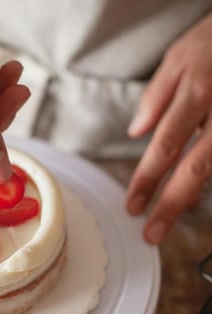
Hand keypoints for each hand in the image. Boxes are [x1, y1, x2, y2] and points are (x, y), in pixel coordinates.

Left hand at [126, 12, 211, 243]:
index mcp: (197, 94)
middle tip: (152, 233)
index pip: (165, 147)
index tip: (133, 206)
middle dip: (170, 204)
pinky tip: (197, 197)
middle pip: (195, 168)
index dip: (147, 179)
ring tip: (169, 221)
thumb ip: (157, 97)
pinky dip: (211, 182)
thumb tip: (136, 132)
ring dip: (193, 199)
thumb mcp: (179, 57)